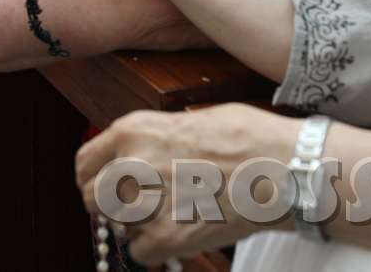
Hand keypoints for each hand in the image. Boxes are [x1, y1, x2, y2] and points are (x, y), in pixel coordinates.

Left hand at [76, 104, 299, 263]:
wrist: (286, 169)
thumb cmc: (249, 138)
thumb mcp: (192, 118)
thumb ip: (157, 136)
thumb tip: (140, 153)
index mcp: (133, 130)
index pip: (84, 163)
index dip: (93, 177)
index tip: (103, 186)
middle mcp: (131, 164)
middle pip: (92, 198)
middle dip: (112, 205)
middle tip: (142, 205)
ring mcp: (146, 203)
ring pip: (118, 226)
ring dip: (139, 225)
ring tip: (174, 212)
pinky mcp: (166, 238)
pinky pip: (140, 252)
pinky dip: (157, 248)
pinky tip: (183, 231)